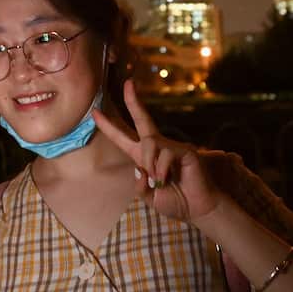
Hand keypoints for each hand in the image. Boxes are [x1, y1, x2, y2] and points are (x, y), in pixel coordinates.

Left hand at [93, 79, 223, 224]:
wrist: (198, 209)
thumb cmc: (175, 201)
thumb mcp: (149, 197)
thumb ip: (139, 186)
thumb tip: (140, 168)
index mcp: (143, 157)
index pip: (123, 138)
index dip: (108, 126)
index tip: (94, 112)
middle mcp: (156, 147)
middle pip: (142, 119)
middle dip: (133, 101)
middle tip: (128, 83)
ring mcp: (171, 146)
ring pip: (149, 144)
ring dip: (150, 165)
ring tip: (160, 181)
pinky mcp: (184, 150)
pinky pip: (164, 154)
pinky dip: (162, 170)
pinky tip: (168, 179)